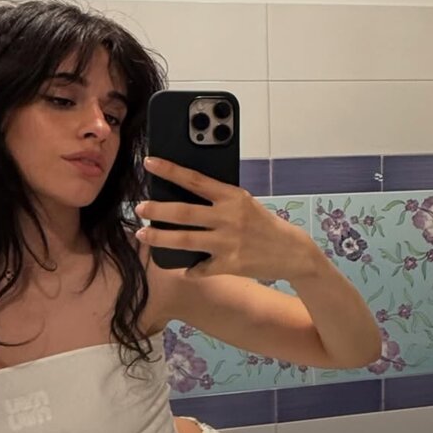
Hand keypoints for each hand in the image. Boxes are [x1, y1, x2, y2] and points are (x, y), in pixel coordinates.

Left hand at [135, 157, 319, 279]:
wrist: (293, 252)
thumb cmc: (263, 224)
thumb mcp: (244, 203)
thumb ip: (219, 199)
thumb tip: (185, 194)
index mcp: (232, 196)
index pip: (195, 179)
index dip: (170, 170)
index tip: (149, 162)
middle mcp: (228, 218)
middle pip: (183, 212)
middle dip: (156, 209)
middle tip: (139, 207)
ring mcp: (228, 243)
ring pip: (184, 240)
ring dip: (159, 237)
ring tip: (143, 234)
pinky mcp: (229, 265)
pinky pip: (200, 268)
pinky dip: (189, 269)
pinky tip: (181, 269)